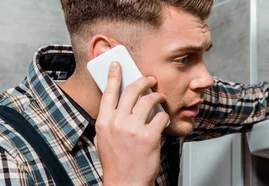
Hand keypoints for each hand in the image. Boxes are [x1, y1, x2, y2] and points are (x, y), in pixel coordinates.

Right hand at [94, 61, 168, 185]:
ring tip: (161, 99)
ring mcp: (133, 129)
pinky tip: (163, 120)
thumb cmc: (117, 163)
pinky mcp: (149, 136)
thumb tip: (119, 105)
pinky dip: (165, 116)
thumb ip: (110, 122)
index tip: (117, 64)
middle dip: (144, 81)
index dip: (113, 75)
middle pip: (132, 91)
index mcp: (104, 123)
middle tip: (150, 80)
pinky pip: (161, 117)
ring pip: (149, 101)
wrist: (126, 182)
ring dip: (158, 97)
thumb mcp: (104, 140)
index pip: (109, 92)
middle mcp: (117, 123)